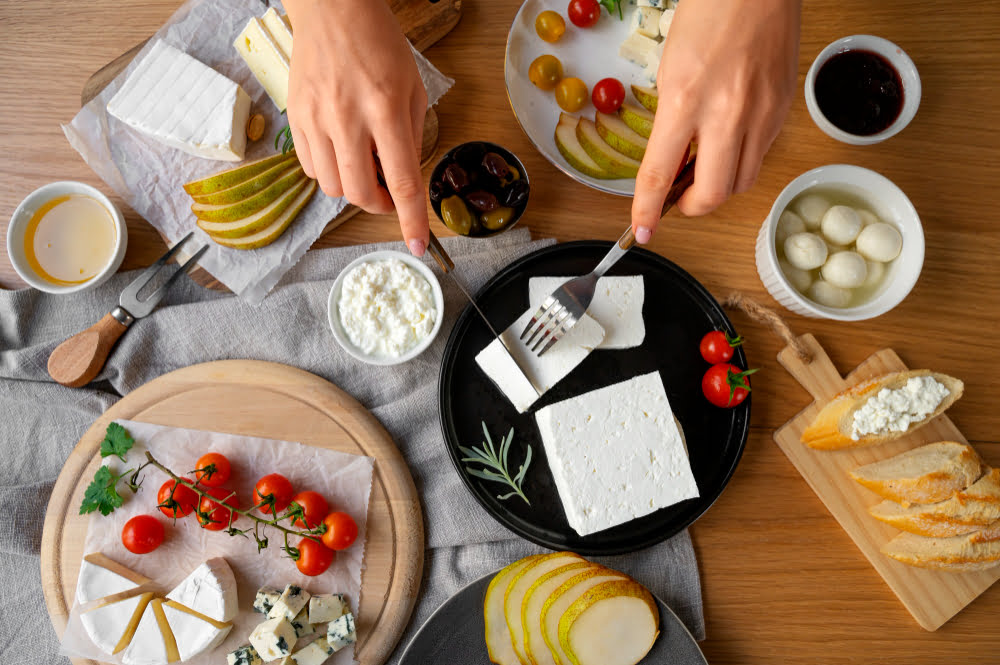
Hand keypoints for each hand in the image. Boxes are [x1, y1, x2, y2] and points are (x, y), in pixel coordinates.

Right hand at [284, 0, 428, 255]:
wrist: (332, 9)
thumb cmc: (379, 43)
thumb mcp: (413, 87)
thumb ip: (412, 136)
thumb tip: (405, 180)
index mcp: (386, 109)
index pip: (401, 181)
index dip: (411, 219)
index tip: (417, 244)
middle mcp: (347, 118)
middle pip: (360, 193)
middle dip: (379, 204)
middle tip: (389, 190)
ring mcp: (316, 119)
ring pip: (333, 187)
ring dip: (353, 188)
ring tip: (364, 162)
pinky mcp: (295, 119)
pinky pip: (311, 169)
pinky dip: (330, 172)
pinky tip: (341, 151)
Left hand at [631, 0, 799, 242]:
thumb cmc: (709, 16)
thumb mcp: (671, 71)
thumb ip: (671, 121)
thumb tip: (672, 162)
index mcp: (687, 100)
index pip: (660, 173)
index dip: (646, 210)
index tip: (641, 230)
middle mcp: (728, 113)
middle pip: (713, 194)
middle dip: (691, 208)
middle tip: (678, 200)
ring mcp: (762, 114)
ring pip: (742, 182)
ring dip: (718, 187)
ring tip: (702, 168)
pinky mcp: (784, 111)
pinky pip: (761, 154)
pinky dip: (740, 160)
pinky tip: (727, 142)